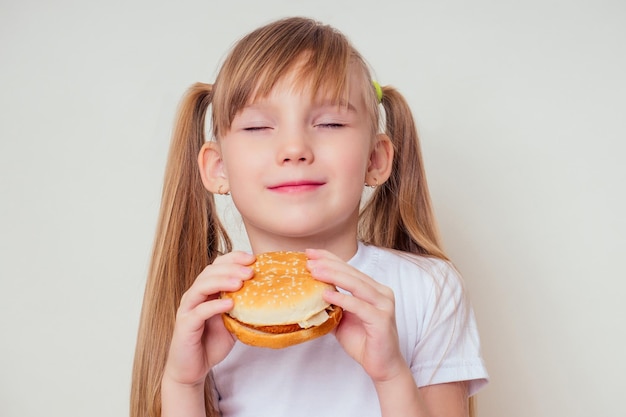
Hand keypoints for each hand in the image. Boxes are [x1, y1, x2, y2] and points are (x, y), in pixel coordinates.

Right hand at [163, 251, 254, 386]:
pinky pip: (199, 311)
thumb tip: (269, 297)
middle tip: (250, 271)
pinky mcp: (185, 325)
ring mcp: (188, 308)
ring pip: (201, 286)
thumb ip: (244, 307)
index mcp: (207, 290)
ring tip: (239, 283)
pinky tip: (229, 304)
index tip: (252, 258)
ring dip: (221, 281)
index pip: (218, 265)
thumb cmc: (211, 342)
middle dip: (231, 268)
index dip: (234, 258)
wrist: (193, 368)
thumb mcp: (233, 321)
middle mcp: (195, 295)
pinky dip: (214, 305)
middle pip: (210, 272)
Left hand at [305, 249, 406, 382]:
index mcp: (373, 289)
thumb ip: (331, 304)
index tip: (310, 253)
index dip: (330, 259)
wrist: (382, 366)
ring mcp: (384, 305)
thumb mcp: (342, 319)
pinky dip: (343, 299)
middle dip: (328, 265)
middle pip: (352, 274)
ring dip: (334, 276)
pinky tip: (327, 294)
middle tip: (309, 260)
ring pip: (357, 285)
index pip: (349, 269)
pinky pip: (360, 306)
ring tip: (315, 271)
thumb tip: (308, 293)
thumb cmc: (363, 341)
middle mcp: (381, 293)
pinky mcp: (382, 320)